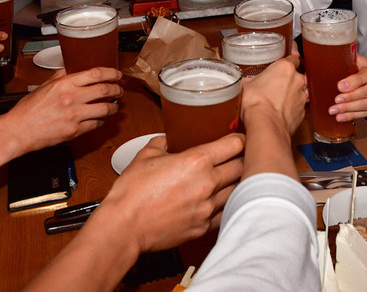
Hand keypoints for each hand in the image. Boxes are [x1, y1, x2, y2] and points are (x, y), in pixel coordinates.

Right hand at [2, 67, 123, 153]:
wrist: (19, 131)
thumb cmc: (28, 109)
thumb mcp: (44, 86)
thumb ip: (61, 76)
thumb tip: (72, 67)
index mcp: (65, 84)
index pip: (96, 74)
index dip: (111, 73)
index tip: (117, 74)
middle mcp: (72, 98)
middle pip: (105, 90)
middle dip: (117, 89)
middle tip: (119, 90)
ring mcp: (75, 116)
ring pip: (105, 109)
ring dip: (113, 107)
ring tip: (114, 105)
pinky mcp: (75, 131)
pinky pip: (96, 124)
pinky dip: (101, 121)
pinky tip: (99, 119)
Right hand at [100, 133, 243, 253]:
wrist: (124, 226)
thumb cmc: (132, 191)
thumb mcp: (146, 155)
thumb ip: (162, 143)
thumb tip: (168, 139)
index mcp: (196, 161)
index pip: (234, 145)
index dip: (239, 139)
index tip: (238, 139)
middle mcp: (208, 183)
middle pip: (241, 167)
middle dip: (241, 160)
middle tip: (236, 158)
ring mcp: (207, 208)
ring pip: (237, 191)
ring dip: (234, 183)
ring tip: (228, 179)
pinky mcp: (203, 227)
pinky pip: (225, 212)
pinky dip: (224, 205)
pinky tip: (217, 200)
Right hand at [241, 56, 306, 134]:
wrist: (265, 125)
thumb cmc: (255, 103)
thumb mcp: (245, 85)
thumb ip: (249, 79)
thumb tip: (244, 80)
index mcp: (285, 67)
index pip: (293, 57)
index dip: (290, 58)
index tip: (286, 59)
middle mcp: (297, 79)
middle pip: (296, 75)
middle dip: (287, 79)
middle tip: (274, 84)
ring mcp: (302, 96)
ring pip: (299, 91)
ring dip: (291, 93)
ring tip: (278, 99)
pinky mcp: (302, 112)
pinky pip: (298, 106)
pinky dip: (292, 108)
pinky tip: (280, 111)